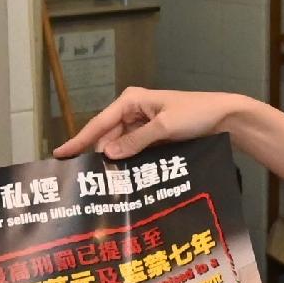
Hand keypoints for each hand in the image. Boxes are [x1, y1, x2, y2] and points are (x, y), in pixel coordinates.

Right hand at [59, 87, 243, 162]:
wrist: (224, 116)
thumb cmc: (195, 114)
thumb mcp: (164, 127)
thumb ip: (136, 141)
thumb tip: (108, 153)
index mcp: (131, 100)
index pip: (99, 123)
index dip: (79, 140)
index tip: (59, 154)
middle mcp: (133, 110)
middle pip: (107, 136)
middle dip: (98, 154)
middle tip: (84, 179)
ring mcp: (143, 124)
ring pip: (120, 145)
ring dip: (116, 161)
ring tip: (103, 181)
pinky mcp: (153, 135)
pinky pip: (134, 149)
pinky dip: (130, 161)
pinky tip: (123, 176)